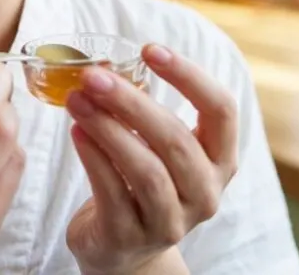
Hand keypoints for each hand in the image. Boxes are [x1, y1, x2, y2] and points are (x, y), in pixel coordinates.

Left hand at [64, 44, 237, 274]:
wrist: (122, 248)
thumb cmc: (140, 181)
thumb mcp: (157, 146)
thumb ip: (143, 110)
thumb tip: (103, 65)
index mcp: (220, 160)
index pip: (222, 110)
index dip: (189, 76)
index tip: (149, 49)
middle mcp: (206, 193)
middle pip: (175, 140)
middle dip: (131, 102)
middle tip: (93, 75)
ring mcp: (171, 221)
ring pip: (146, 169)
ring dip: (108, 128)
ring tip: (76, 99)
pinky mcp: (131, 237)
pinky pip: (113, 192)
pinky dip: (93, 158)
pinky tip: (76, 131)